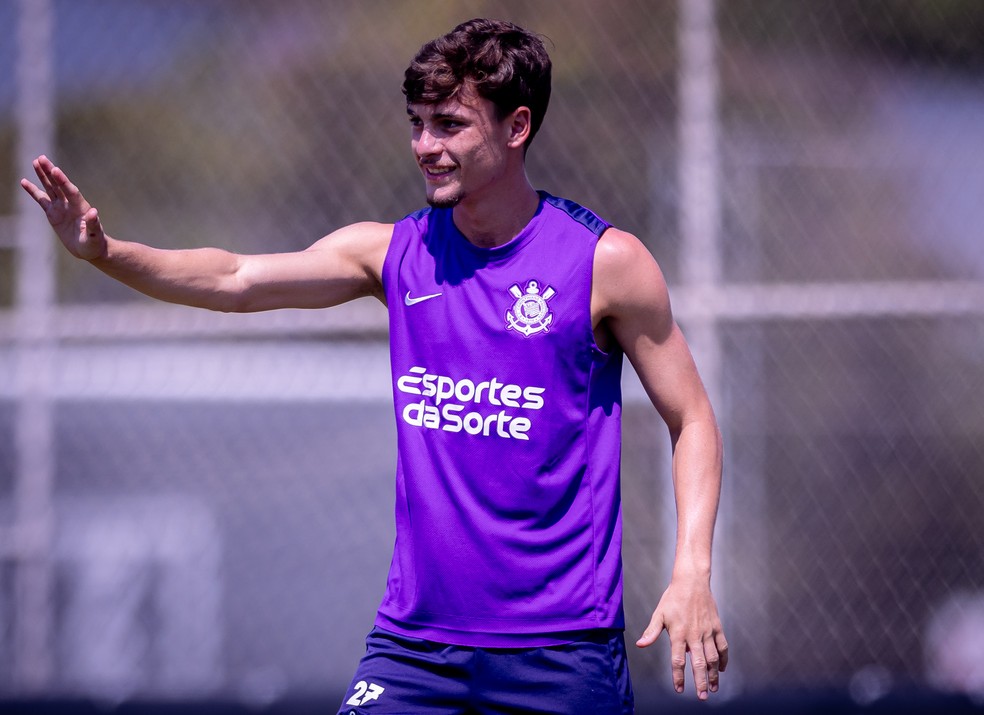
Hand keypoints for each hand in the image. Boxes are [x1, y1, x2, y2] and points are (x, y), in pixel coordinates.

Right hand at [21, 155, 106, 260]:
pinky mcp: (52, 213)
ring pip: (50, 188)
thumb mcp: (94, 236)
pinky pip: (41, 200)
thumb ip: (93, 224)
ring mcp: (61, 207)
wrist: (90, 249)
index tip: (55, 169)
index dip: (63, 180)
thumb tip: (93, 212)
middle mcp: (70, 204)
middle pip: (58, 185)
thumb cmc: (94, 243)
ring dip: (43, 176)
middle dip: (50, 172)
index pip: (70, 191)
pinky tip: (24, 182)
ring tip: (35, 162)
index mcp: (81, 207)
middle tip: (41, 158)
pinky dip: (33, 191)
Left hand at [636, 576, 728, 699]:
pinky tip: (722, 669)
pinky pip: (723, 647)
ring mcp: (708, 632)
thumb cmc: (673, 598)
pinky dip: (723, 659)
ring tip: (713, 688)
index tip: (679, 690)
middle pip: (699, 664)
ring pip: (713, 658)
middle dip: (701, 683)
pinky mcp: (717, 627)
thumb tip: (640, 644)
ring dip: (713, 675)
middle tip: (702, 697)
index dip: (678, 677)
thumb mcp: (659, 614)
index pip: (678, 661)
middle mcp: (695, 635)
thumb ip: (651, 632)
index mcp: (679, 634)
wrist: (692, 581)